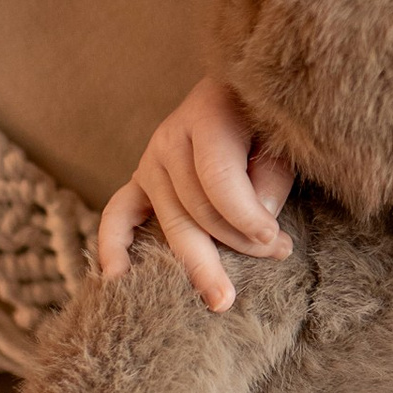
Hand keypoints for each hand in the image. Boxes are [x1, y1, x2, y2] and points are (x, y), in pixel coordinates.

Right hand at [95, 76, 295, 311]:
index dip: (246, 216)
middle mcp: (170, 139)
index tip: (277, 242)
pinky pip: (118, 214)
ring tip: (221, 298)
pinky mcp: (141, 181)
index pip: (219, 179)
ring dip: (200, 260)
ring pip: (171, 222)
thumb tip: (256, 231)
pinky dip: (112, 245)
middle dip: (229, 250)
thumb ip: (270, 181)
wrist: (240, 95)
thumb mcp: (280, 140)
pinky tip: (117, 277)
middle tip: (253, 287)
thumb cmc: (266, 122)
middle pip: (194, 209)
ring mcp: (151, 161)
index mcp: (206, 118)